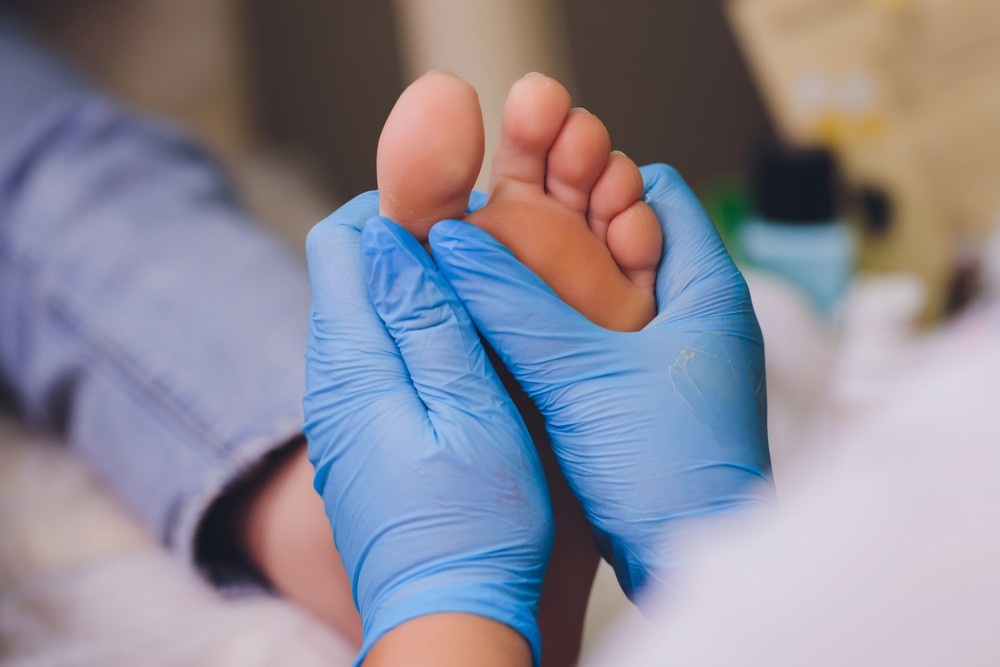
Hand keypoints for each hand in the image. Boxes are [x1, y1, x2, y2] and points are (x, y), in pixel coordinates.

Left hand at [303, 192, 551, 664]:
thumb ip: (428, 320)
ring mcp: (339, 411)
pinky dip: (412, 334)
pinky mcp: (356, 436)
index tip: (461, 220)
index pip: (342, 242)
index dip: (397, 211)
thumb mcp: (469, 410)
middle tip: (485, 257)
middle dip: (408, 246)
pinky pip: (373, 356)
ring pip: (363, 312)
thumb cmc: (474, 521)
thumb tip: (393, 237)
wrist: (447, 616)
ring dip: (414, 291)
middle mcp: (329, 380)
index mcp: (352, 362)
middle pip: (347, 272)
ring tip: (483, 302)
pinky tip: (465, 356)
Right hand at [425, 164, 776, 600]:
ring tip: (493, 276)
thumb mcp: (578, 376)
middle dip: (564, 226)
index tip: (540, 187)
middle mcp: (697, 315)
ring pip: (605, 291)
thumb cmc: (667, 470)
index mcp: (707, 287)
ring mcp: (671, 358)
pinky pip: (598, 339)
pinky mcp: (647, 396)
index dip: (598, 178)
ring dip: (554, 282)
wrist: (692, 561)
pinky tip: (513, 336)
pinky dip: (560, 329)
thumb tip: (449, 240)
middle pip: (624, 237)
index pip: (656, 190)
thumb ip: (512, 304)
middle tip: (498, 224)